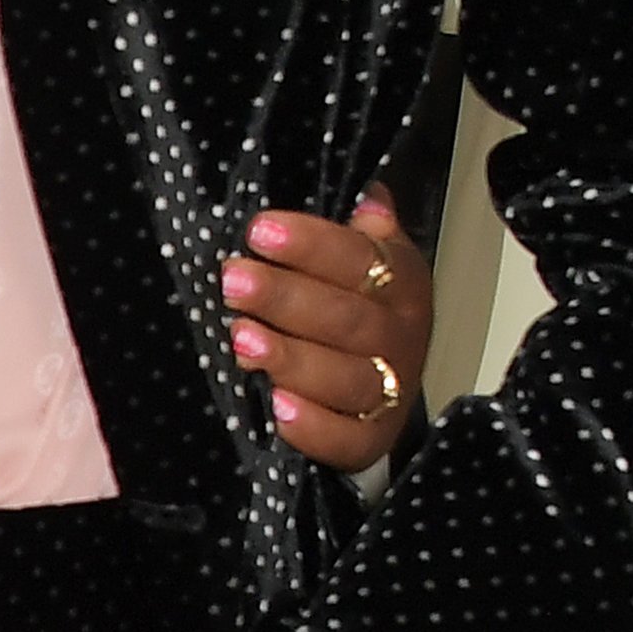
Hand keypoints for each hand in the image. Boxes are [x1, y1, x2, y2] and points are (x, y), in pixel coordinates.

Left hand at [223, 185, 429, 468]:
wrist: (389, 386)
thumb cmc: (358, 306)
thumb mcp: (368, 259)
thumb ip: (359, 230)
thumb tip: (368, 192)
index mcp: (399, 281)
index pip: (358, 257)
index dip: (310, 244)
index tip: (259, 231)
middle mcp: (399, 335)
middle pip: (347, 318)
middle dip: (285, 299)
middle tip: (233, 282)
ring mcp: (390, 391)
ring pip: (348, 377)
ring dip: (293, 359)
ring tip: (242, 342)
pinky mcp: (371, 439)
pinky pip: (347, 438)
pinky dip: (315, 427)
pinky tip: (277, 407)